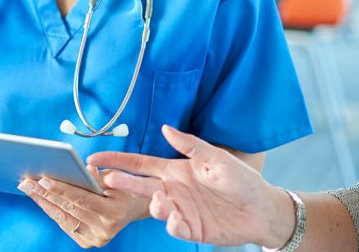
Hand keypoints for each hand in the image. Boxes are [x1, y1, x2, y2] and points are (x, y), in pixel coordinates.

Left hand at [17, 165, 149, 247]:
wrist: (135, 208)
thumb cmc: (125, 187)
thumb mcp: (117, 178)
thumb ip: (98, 176)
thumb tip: (80, 168)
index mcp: (114, 213)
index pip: (82, 199)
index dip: (62, 189)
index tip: (43, 179)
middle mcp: (104, 230)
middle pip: (68, 208)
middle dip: (45, 193)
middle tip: (26, 181)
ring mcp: (95, 238)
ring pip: (62, 217)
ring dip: (42, 201)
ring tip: (27, 187)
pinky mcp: (87, 241)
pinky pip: (64, 223)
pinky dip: (51, 209)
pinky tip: (39, 197)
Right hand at [87, 125, 293, 246]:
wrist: (263, 209)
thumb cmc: (242, 180)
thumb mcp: (217, 157)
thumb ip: (191, 145)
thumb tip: (166, 128)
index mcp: (175, 170)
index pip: (140, 164)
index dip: (118, 161)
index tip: (95, 158)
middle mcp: (172, 190)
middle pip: (139, 185)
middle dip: (121, 183)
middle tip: (107, 181)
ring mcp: (180, 210)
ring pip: (154, 207)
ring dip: (152, 204)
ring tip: (159, 200)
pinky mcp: (191, 229)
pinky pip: (173, 228)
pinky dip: (170, 224)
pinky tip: (174, 218)